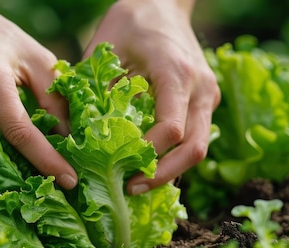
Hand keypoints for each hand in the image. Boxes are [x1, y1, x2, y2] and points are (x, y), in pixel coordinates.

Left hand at [84, 0, 220, 194]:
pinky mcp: (205, 101)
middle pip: (194, 149)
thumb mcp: (106, 50)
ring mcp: (207, 96)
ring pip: (198, 148)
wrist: (163, 3)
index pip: (170, 129)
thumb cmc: (131, 22)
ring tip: (138, 182)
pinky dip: (175, 157)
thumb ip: (96, 91)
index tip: (121, 171)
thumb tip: (80, 136)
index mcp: (176, 74)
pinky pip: (195, 138)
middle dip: (164, 175)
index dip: (147, 156)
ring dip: (171, 170)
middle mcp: (200, 88)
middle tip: (132, 189)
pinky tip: (149, 167)